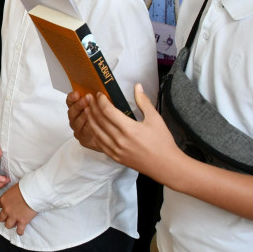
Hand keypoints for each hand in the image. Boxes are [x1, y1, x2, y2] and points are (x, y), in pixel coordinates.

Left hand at [0, 183, 36, 234]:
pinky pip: (19, 230)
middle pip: (1, 218)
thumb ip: (12, 194)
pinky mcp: (22, 221)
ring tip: (15, 223)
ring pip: (7, 225)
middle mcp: (6, 209)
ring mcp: (14, 216)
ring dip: (11, 224)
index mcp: (4, 200)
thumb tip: (15, 194)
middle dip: (5, 218)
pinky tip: (21, 231)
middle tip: (9, 217)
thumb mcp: (14, 188)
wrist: (33, 192)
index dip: (3, 206)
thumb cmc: (25, 187)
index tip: (6, 206)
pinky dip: (20, 231)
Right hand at [66, 91, 98, 150]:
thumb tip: (97, 90)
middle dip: (78, 105)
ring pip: (77, 123)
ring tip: (89, 111)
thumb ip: (95, 98)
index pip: (70, 101)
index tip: (77, 94)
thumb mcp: (100, 105)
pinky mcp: (83, 140)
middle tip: (85, 100)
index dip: (72, 97)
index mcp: (76, 108)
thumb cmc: (104, 117)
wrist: (110, 134)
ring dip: (82, 116)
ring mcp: (78, 130)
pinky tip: (93, 124)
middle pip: (71, 112)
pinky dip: (88, 129)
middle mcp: (75, 119)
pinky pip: (84, 134)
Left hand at [70, 84, 184, 181]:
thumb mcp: (155, 118)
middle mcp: (119, 140)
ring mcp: (116, 150)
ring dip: (90, 119)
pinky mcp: (115, 157)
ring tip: (86, 110)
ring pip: (96, 132)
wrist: (166, 165)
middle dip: (92, 107)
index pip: (108, 111)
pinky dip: (94, 134)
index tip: (99, 94)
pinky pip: (99, 144)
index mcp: (129, 129)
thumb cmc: (162, 141)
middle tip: (88, 98)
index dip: (101, 101)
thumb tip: (137, 86)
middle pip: (99, 120)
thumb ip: (144, 101)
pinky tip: (92, 127)